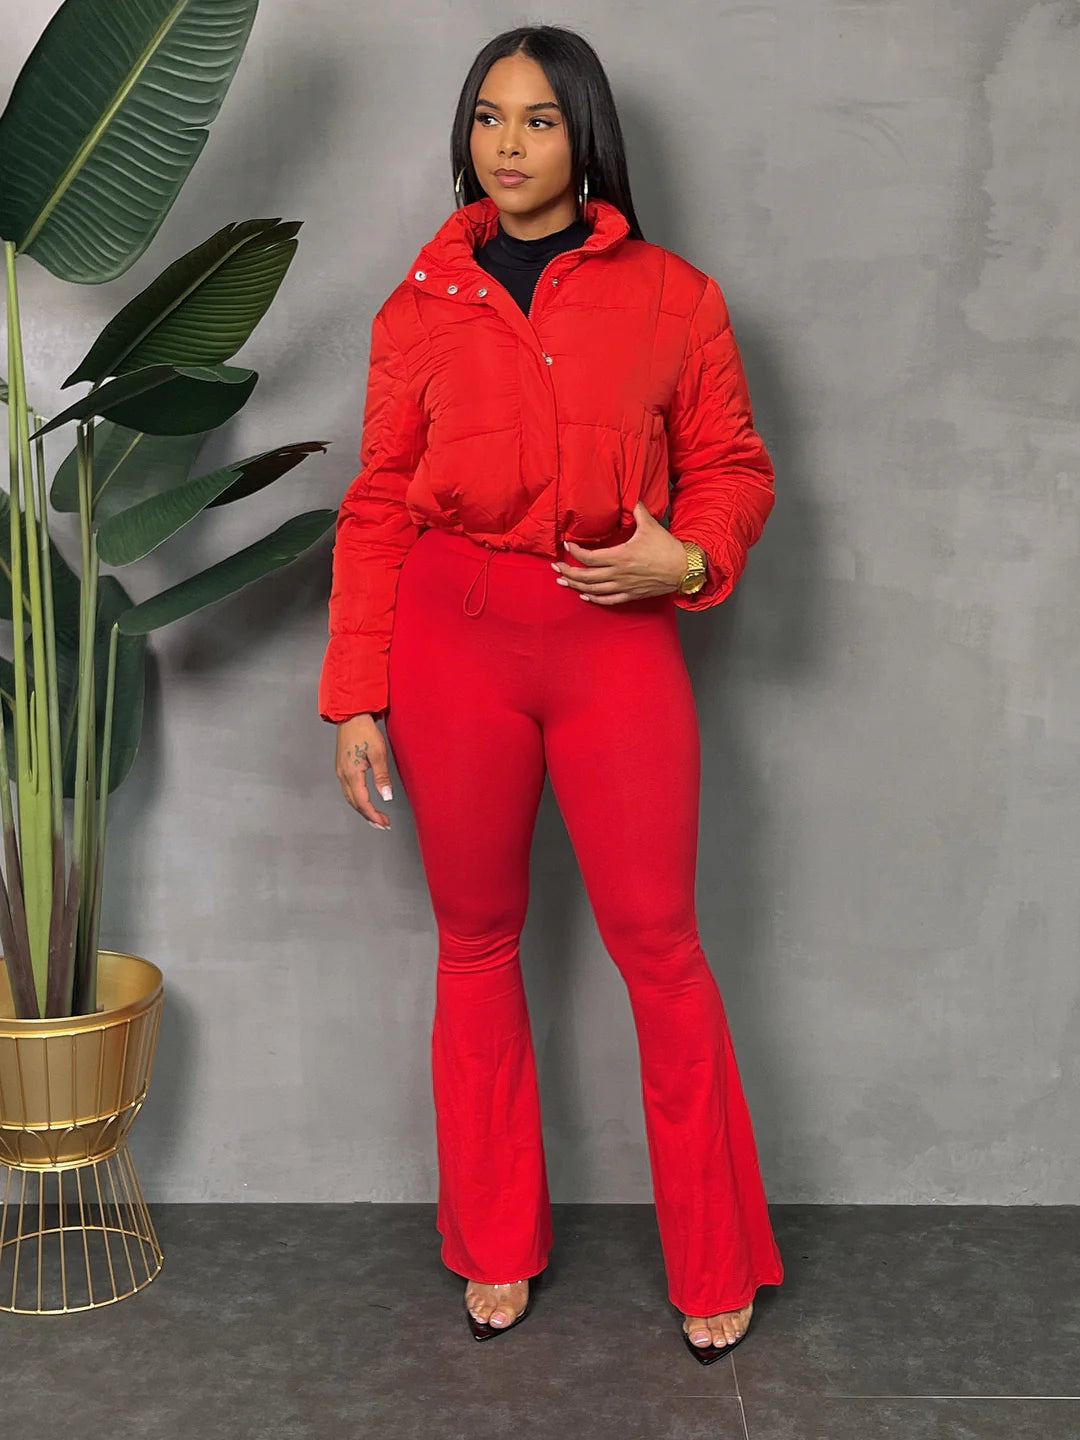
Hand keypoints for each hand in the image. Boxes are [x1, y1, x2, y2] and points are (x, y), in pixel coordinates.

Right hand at [335, 714, 393, 829]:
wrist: (351, 716)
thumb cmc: (364, 731)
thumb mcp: (378, 753)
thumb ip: (382, 776)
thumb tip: (386, 796)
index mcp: (352, 774)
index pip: (363, 802)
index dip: (374, 815)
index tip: (384, 823)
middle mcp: (343, 776)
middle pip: (355, 804)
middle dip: (369, 816)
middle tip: (382, 824)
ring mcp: (341, 772)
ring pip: (351, 798)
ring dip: (363, 809)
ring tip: (375, 817)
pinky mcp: (342, 768)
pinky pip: (348, 790)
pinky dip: (357, 800)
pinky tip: (364, 801)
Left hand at [551, 502, 690, 603]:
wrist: (684, 569)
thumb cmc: (667, 548)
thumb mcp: (650, 525)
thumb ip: (637, 510)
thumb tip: (630, 497)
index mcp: (620, 556)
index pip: (589, 557)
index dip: (574, 551)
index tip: (567, 544)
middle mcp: (618, 573)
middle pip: (585, 576)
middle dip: (568, 571)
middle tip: (556, 567)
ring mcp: (624, 586)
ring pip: (593, 590)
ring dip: (576, 586)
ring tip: (563, 581)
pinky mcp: (631, 594)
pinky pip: (608, 600)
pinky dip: (594, 599)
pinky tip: (584, 596)